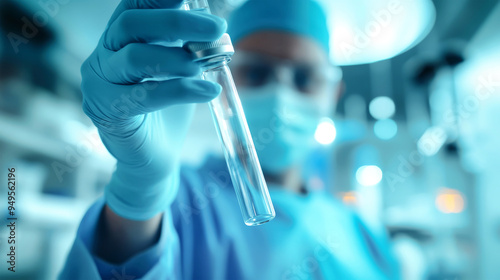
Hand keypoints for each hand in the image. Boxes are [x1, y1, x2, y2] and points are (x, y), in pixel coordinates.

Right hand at [81, 0, 225, 219]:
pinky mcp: (107, 112)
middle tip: (217, 27)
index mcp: (119, 41)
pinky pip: (144, 96)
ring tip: (204, 64)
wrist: (156, 157)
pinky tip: (208, 90)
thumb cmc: (167, 109)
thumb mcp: (178, 69)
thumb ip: (185, 44)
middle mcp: (103, 56)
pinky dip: (181, 91)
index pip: (134, 7)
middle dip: (177, 22)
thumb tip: (212, 22)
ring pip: (134, 57)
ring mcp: (99, 84)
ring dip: (176, 58)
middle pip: (132, 25)